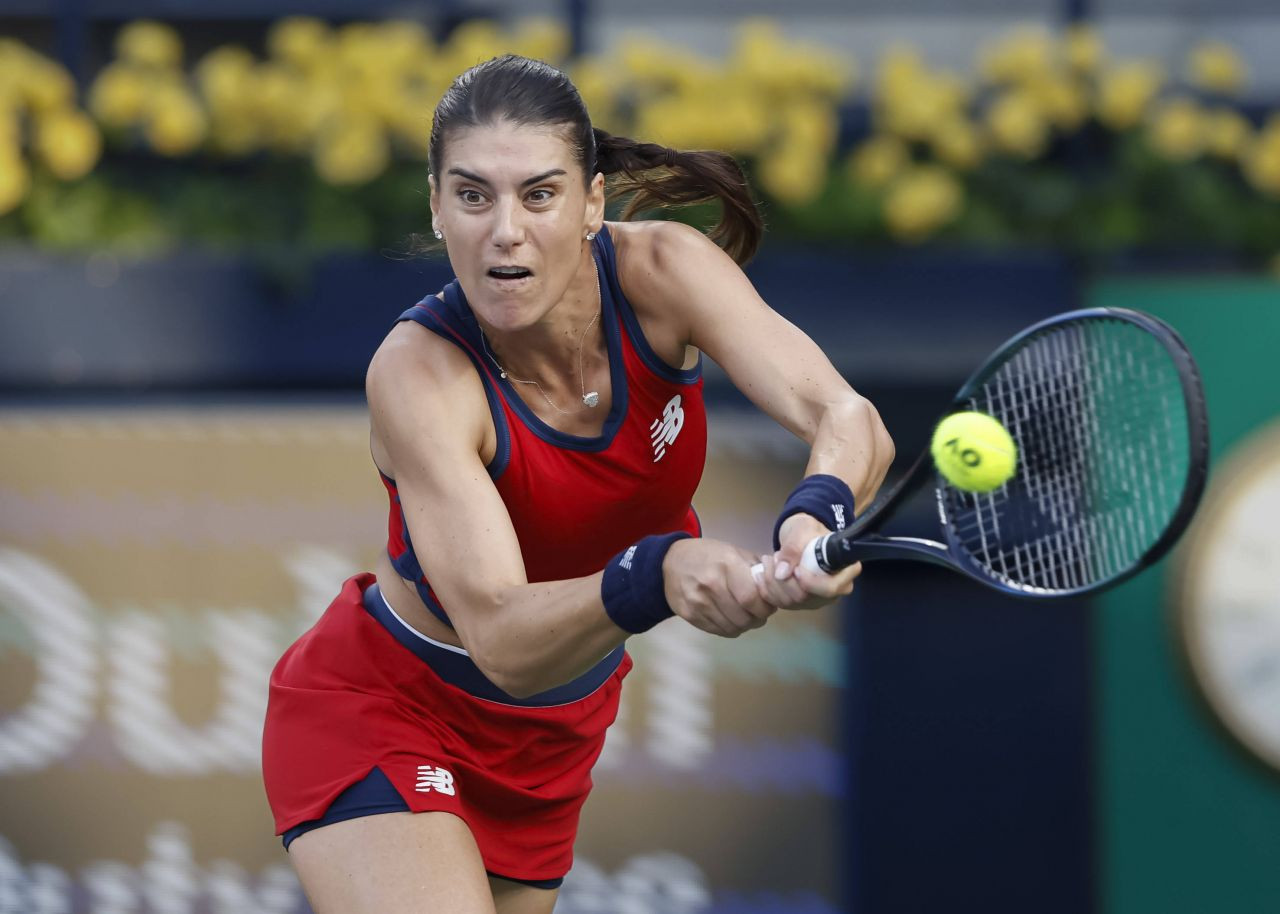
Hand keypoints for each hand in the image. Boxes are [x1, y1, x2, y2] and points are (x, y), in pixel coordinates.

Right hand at [662, 538, 778, 637]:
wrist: (670, 562)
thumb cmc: (708, 556)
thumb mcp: (734, 552)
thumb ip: (756, 569)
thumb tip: (777, 587)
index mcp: (727, 565)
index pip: (752, 598)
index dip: (765, 607)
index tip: (768, 606)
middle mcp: (711, 584)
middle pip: (744, 617)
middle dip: (757, 619)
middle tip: (758, 613)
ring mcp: (697, 602)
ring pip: (732, 628)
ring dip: (744, 625)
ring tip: (745, 615)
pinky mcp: (689, 615)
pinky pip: (718, 631)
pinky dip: (729, 628)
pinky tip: (729, 617)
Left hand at [752, 513, 860, 610]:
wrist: (801, 537)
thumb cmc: (808, 531)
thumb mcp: (802, 530)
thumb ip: (793, 548)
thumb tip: (782, 573)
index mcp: (846, 571)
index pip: (830, 588)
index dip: (810, 583)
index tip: (795, 569)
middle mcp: (835, 590)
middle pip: (805, 597)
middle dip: (783, 578)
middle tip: (774, 556)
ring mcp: (817, 599)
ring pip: (789, 602)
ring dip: (772, 581)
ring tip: (769, 560)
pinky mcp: (801, 603)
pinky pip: (780, 604)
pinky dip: (767, 588)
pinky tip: (763, 573)